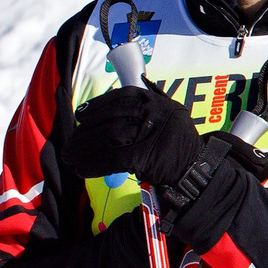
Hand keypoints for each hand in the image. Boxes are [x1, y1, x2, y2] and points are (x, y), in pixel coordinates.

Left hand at [71, 84, 267, 236]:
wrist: (197, 170)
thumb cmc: (177, 145)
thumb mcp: (168, 115)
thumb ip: (146, 105)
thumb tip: (109, 105)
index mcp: (156, 100)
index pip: (118, 97)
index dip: (95, 106)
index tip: (81, 115)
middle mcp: (153, 112)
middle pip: (108, 119)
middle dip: (83, 133)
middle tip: (70, 144)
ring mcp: (150, 133)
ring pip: (106, 137)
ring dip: (82, 148)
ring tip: (71, 157)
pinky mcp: (144, 156)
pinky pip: (111, 159)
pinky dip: (93, 165)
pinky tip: (82, 170)